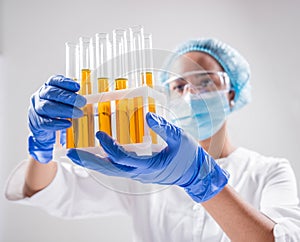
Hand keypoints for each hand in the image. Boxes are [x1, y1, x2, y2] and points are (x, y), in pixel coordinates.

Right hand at [28, 75, 85, 162]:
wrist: (43, 129)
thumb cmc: (56, 112)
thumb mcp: (65, 103)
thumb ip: (75, 99)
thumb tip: (92, 99)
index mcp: (48, 87)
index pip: (54, 81)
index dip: (65, 83)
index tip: (77, 87)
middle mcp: (40, 96)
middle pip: (52, 93)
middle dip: (68, 97)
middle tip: (82, 102)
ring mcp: (36, 109)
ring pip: (47, 106)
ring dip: (64, 110)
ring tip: (78, 114)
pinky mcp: (36, 122)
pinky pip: (45, 122)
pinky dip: (58, 123)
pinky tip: (68, 124)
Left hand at [67, 112, 228, 201]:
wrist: (194, 173)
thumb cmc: (188, 156)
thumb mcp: (179, 138)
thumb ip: (163, 128)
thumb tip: (147, 116)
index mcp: (148, 165)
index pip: (123, 159)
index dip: (110, 147)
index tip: (100, 134)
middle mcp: (139, 173)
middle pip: (110, 169)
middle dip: (90, 162)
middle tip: (71, 154)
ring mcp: (137, 174)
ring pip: (112, 170)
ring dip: (94, 162)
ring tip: (77, 155)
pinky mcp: (138, 171)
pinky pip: (118, 168)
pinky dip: (104, 161)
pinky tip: (96, 154)